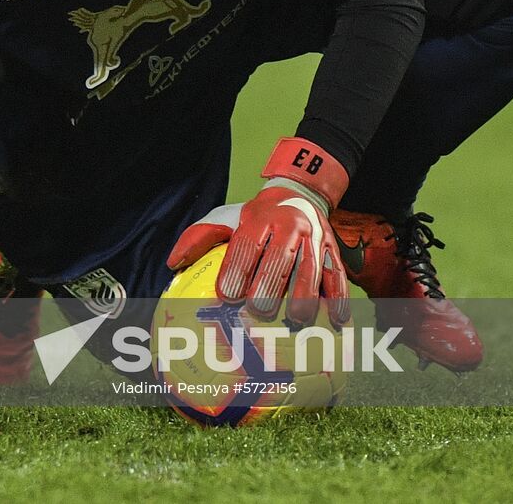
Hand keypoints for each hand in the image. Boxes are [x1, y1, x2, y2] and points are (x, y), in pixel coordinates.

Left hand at [168, 137, 350, 326]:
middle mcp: (289, 226)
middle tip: (259, 311)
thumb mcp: (226, 219)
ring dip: (305, 293)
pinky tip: (336, 318)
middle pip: (280, 257)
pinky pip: (338, 274)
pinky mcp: (332, 251)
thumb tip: (174, 263)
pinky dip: (339, 296)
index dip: (236, 269)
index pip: (246, 245)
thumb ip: (200, 239)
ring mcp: (315, 239)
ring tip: (295, 318)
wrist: (299, 194)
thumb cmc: (256, 217)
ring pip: (311, 267)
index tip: (226, 296)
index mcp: (259, 218)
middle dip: (270, 283)